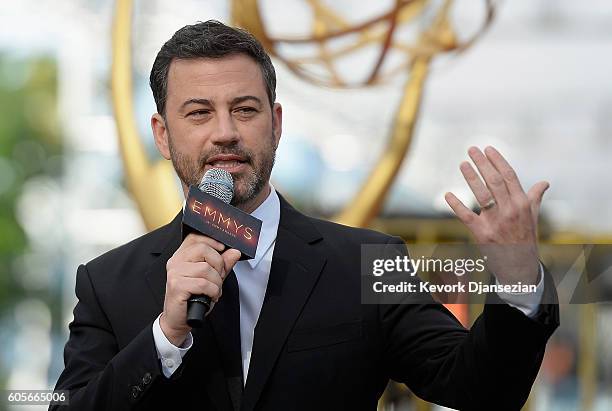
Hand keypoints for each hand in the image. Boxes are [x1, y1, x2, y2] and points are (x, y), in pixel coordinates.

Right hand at [160, 233, 240, 345]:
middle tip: (219, 277)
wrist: (179, 319)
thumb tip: (235, 252)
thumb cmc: (193, 297)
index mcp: (181, 256)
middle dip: (218, 265)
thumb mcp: (211, 278)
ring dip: (216, 282)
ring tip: (213, 291)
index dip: (211, 241)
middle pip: (203, 250)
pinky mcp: (177, 286)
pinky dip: (212, 291)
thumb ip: (222, 264)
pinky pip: (203, 284)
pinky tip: (210, 296)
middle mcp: (175, 261)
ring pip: (206, 269)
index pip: (195, 237)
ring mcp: (175, 273)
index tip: (222, 249)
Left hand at [444, 146, 548, 285]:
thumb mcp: (533, 218)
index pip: (510, 176)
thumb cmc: (525, 240)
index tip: (488, 148)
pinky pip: (466, 216)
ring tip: (463, 164)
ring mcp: (496, 222)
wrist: (520, 268)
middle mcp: (510, 211)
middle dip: (483, 163)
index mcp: (523, 204)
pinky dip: (456, 205)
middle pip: (495, 181)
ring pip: (482, 195)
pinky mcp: (482, 234)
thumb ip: (535, 198)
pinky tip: (447, 194)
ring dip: (471, 177)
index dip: (498, 161)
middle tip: (472, 149)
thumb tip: (544, 182)